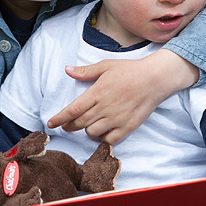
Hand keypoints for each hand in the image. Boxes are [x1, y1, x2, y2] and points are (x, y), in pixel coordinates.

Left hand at [46, 49, 198, 144]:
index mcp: (97, 92)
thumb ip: (85, 71)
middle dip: (69, 126)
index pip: (72, 110)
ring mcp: (116, 119)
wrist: (155, 78)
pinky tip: (103, 132)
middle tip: (67, 125)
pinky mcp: (127, 127)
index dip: (59, 118)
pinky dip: (103, 138)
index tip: (51, 123)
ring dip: (87, 130)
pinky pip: (109, 140)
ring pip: (92, 132)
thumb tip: (67, 70)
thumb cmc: (130, 70)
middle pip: (79, 123)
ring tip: (89, 125)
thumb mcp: (106, 65)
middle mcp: (104, 107)